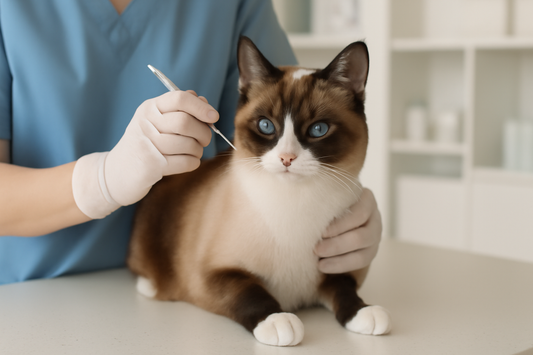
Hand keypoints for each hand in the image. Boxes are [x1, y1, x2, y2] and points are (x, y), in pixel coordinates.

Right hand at [105, 90, 216, 205]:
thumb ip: (180, 108)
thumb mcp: (156, 121)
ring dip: (198, 150)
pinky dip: (193, 162)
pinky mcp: (152, 166)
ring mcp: (147, 145)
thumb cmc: (145, 144)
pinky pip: (186, 162)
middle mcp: (146, 123)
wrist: (116, 173)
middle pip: (185, 122)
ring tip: (193, 152)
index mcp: (150, 108)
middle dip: (203, 132)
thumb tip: (204, 101)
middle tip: (204, 139)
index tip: (214, 116)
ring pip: (189, 144)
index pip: (180, 98)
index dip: (201, 107)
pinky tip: (187, 162)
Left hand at [314, 188, 381, 273]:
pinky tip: (323, 266)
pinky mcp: (371, 251)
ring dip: (339, 257)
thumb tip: (296, 184)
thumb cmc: (323, 202)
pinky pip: (361, 262)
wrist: (331, 218)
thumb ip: (318, 193)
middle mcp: (374, 216)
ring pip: (364, 251)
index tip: (321, 231)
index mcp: (366, 198)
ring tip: (318, 261)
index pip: (360, 212)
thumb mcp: (324, 194)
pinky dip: (341, 266)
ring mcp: (375, 235)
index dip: (341, 224)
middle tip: (316, 248)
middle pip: (362, 235)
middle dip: (338, 244)